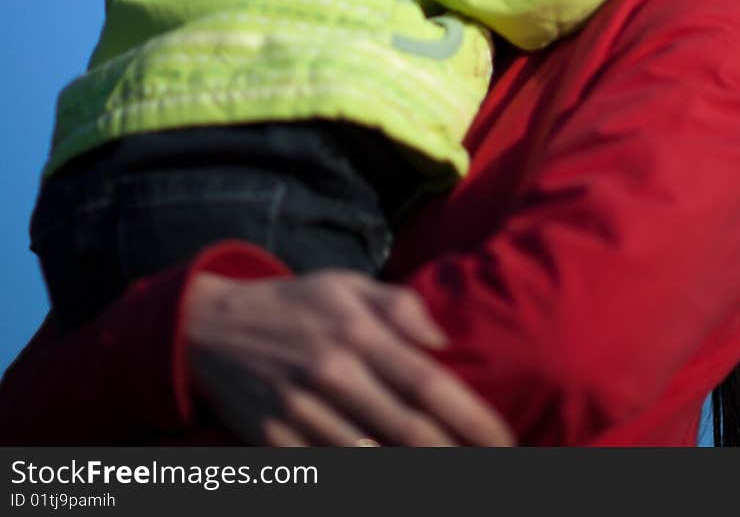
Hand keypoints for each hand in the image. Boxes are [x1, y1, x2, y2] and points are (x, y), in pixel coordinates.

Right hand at [185, 269, 515, 446]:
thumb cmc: (295, 305)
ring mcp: (300, 413)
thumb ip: (399, 306)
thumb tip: (443, 341)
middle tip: (494, 470)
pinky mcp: (273, 443)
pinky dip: (362, 478)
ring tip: (450, 478)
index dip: (472, 419)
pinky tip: (389, 480)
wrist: (210, 328)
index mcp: (356, 332)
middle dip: (456, 458)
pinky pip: (328, 472)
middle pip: (408, 433)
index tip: (504, 442)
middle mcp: (331, 374)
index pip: (427, 385)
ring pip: (371, 462)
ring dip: (414, 476)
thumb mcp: (347, 285)